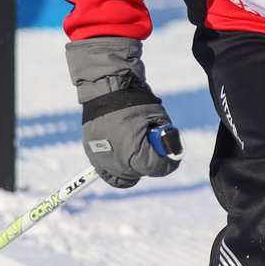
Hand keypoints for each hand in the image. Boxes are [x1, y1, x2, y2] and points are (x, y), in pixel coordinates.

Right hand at [67, 37, 179, 187]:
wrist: (106, 89)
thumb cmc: (133, 102)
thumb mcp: (158, 117)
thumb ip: (166, 137)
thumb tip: (172, 150)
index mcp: (135, 154)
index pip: (157, 169)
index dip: (168, 164)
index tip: (173, 159)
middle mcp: (118, 162)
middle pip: (140, 173)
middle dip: (151, 164)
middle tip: (156, 151)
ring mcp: (102, 160)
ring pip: (124, 176)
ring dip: (135, 168)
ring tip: (140, 153)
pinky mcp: (92, 154)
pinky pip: (106, 172)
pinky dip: (116, 169)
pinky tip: (124, 160)